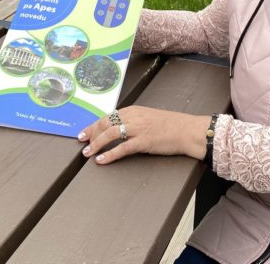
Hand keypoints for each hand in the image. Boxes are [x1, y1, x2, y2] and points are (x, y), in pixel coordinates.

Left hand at [76, 106, 211, 164]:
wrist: (188, 130)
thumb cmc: (170, 125)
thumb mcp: (147, 118)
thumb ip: (132, 121)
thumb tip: (116, 129)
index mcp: (133, 110)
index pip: (107, 117)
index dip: (93, 126)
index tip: (84, 133)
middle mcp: (134, 116)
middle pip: (105, 124)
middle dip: (91, 134)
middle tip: (82, 143)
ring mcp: (139, 128)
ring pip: (111, 134)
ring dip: (96, 144)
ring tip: (87, 153)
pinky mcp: (144, 141)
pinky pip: (122, 148)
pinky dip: (109, 154)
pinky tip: (101, 160)